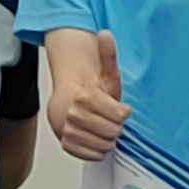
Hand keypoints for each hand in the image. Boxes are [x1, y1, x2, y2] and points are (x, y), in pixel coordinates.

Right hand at [48, 34, 128, 162]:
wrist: (68, 99)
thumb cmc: (91, 89)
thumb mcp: (104, 71)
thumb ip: (107, 54)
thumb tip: (105, 33)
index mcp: (83, 96)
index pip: (116, 114)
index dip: (122, 113)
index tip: (122, 110)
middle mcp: (72, 115)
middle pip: (111, 131)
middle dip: (116, 126)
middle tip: (113, 120)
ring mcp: (67, 131)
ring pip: (102, 145)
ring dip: (108, 139)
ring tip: (106, 129)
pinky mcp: (66, 144)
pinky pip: (90, 154)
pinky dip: (98, 150)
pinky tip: (97, 139)